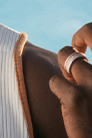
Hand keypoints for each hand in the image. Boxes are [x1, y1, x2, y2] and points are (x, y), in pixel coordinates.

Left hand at [50, 23, 91, 137]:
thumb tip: (77, 53)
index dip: (84, 34)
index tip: (80, 48)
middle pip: (77, 43)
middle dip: (68, 55)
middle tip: (72, 70)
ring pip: (65, 57)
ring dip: (64, 72)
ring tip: (73, 91)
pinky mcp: (76, 98)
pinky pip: (55, 81)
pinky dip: (58, 90)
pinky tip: (70, 105)